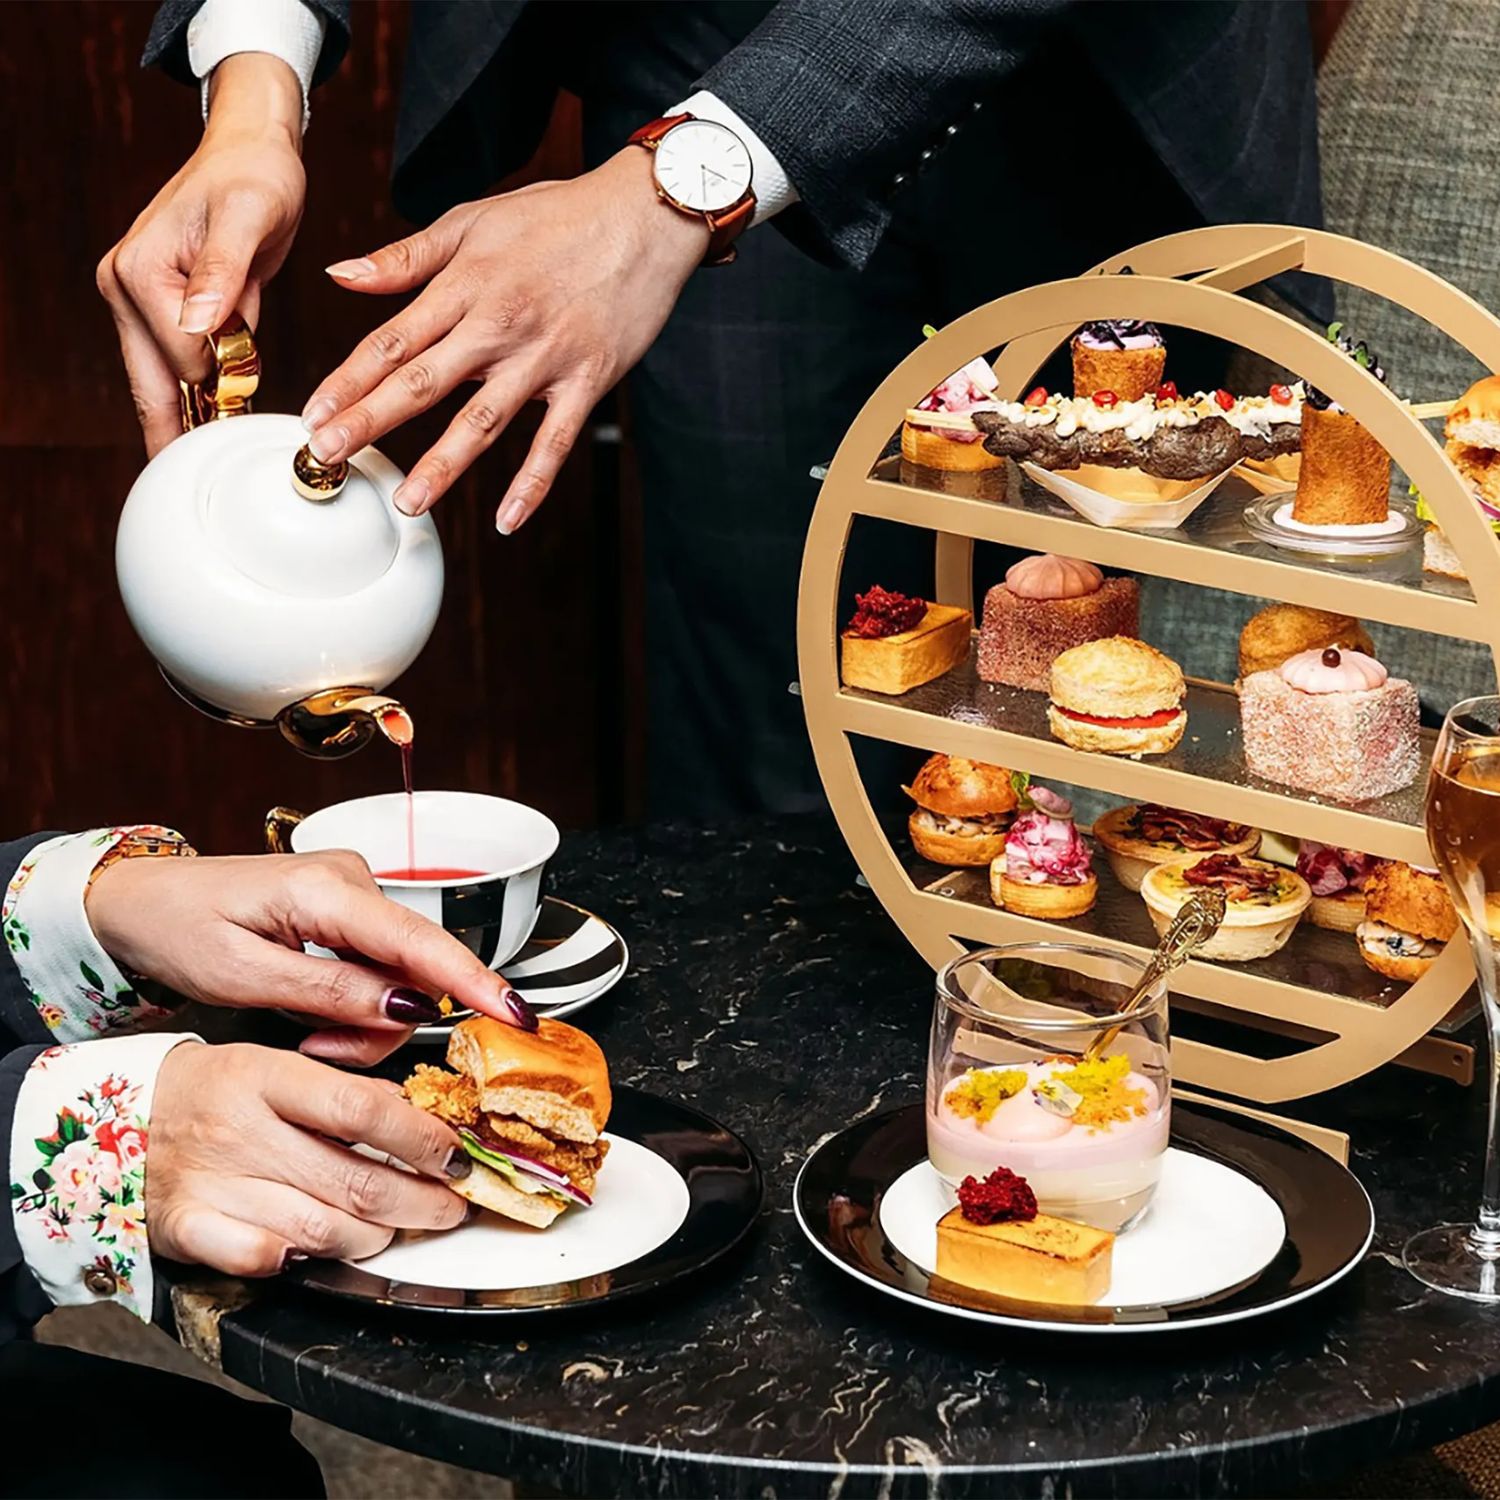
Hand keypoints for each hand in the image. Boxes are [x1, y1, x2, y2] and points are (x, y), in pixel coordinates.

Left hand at [86, 850, 536, 1065]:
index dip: (473, 981)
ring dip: (363, 1020)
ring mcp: (353, 891)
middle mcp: (352, 880)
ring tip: (303, 1031)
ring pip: (398, 976)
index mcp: (326, 890)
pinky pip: (379, 967)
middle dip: (380, 1026)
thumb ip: (329, 992)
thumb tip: (409, 1009)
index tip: (516, 1014)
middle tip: (316, 1049)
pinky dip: (355, 1002)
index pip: (420, 942)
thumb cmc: (176, 929)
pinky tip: (311, 1011)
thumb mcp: (241, 974)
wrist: (136, 901)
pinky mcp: (347, 907)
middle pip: (413, 969)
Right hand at [96, 54, 306, 454]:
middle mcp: (127, 289)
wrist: (254, 151)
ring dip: (193, 419)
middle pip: (153, 386)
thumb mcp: (250, 218)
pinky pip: (183, 368)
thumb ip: (221, 274)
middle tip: (192, 495)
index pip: (183, 362)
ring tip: (210, 469)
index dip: (224, 386)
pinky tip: (219, 425)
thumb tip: (198, 326)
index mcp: (141, 274)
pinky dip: (204, 395)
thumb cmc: (256, 177)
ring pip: (164, 384)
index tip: (253, 409)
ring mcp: (141, 302)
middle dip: (179, 436)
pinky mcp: (165, 310)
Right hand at [148, 1041, 469, 1273]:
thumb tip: (416, 1117)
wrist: (121, 1117)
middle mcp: (241, 1129)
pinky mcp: (188, 1228)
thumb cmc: (214, 1092)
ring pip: (324, 1229)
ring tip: (396, 1228)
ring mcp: (213, 1183)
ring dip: (377, 1237)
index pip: (364, 1110)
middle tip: (449, 1205)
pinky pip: (262, 1258)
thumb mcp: (279, 1067)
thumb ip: (344, 1092)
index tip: (456, 1156)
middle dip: (421, 1202)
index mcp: (268, 1077)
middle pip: (355, 1180)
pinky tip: (323, 1251)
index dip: (423, 1139)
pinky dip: (301, 1260)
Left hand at [302, 148, 709, 532]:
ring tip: (409, 502)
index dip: (349, 379)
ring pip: (484, 420)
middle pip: (423, 382)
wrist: (644, 217)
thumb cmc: (559, 215)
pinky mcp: (587, 381)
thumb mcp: (473, 220)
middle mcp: (499, 326)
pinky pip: (555, 442)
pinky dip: (532, 483)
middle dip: (371, 421)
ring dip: (443, 465)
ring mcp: (544, 358)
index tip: (314, 413)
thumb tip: (341, 274)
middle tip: (327, 456)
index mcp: (465, 286)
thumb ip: (405, 256)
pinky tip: (506, 519)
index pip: (393, 340)